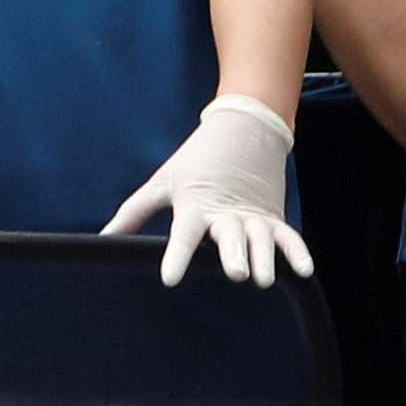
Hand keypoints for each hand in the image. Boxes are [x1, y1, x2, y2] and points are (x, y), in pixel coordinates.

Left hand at [104, 94, 312, 289]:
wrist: (244, 126)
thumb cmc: (194, 161)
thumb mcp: (161, 183)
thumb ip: (133, 213)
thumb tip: (102, 240)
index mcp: (194, 204)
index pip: (183, 234)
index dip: (176, 256)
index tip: (170, 279)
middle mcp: (225, 212)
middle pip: (229, 235)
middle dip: (234, 254)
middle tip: (236, 274)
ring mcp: (252, 214)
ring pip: (260, 238)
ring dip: (264, 258)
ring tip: (264, 279)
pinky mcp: (271, 216)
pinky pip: (287, 236)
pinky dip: (297, 252)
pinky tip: (304, 273)